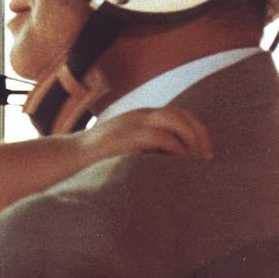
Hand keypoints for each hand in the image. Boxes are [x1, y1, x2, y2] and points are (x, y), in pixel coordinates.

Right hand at [78, 106, 212, 161]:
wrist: (71, 155)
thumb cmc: (98, 157)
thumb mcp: (126, 145)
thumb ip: (145, 145)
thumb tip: (171, 160)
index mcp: (140, 116)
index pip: (178, 113)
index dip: (196, 129)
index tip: (204, 152)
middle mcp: (140, 115)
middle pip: (181, 114)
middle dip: (200, 135)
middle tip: (207, 158)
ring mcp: (134, 124)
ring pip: (176, 121)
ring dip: (192, 141)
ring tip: (196, 161)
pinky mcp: (129, 136)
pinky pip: (163, 138)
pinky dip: (178, 150)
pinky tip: (181, 164)